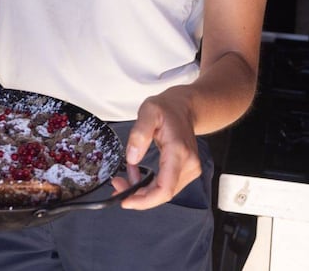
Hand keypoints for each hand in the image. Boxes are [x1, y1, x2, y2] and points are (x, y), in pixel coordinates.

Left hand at [111, 91, 201, 209]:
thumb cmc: (167, 109)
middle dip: (138, 195)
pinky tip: (138, 174)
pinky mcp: (187, 171)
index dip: (144, 201)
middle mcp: (188, 163)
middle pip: (162, 194)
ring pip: (163, 192)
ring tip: (127, 174)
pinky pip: (166, 186)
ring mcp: (190, 168)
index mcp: (178, 151)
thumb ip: (139, 133)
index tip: (125, 201)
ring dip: (142, 189)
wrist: (184, 108)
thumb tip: (132, 157)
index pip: (164, 189)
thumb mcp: (148, 111)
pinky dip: (149, 185)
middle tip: (118, 183)